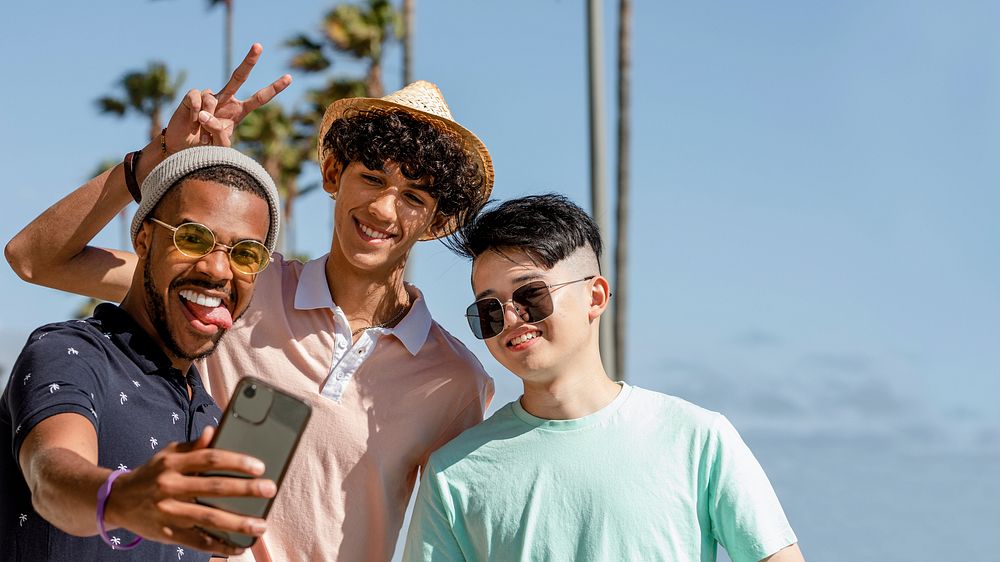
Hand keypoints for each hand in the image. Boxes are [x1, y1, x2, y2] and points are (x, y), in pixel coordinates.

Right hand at [104, 426, 276, 555]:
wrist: (116, 500)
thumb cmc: (153, 473)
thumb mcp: (168, 453)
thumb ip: (194, 445)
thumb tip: (215, 431)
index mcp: (173, 463)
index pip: (210, 459)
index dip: (236, 461)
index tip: (260, 466)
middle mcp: (170, 487)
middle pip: (214, 488)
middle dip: (245, 490)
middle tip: (269, 490)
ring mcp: (168, 512)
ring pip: (208, 518)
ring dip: (238, 524)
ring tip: (261, 526)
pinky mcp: (167, 534)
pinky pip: (197, 542)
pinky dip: (219, 546)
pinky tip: (238, 547)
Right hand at [164, 43, 291, 150]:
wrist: (185, 147)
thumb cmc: (208, 145)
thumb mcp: (220, 143)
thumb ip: (218, 131)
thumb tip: (206, 114)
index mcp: (239, 110)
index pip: (260, 98)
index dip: (274, 88)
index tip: (289, 78)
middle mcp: (227, 99)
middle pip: (239, 76)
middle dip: (249, 60)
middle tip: (259, 45)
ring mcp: (209, 96)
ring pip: (212, 98)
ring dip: (206, 117)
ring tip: (201, 129)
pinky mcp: (192, 96)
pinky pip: (197, 99)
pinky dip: (194, 112)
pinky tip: (192, 121)